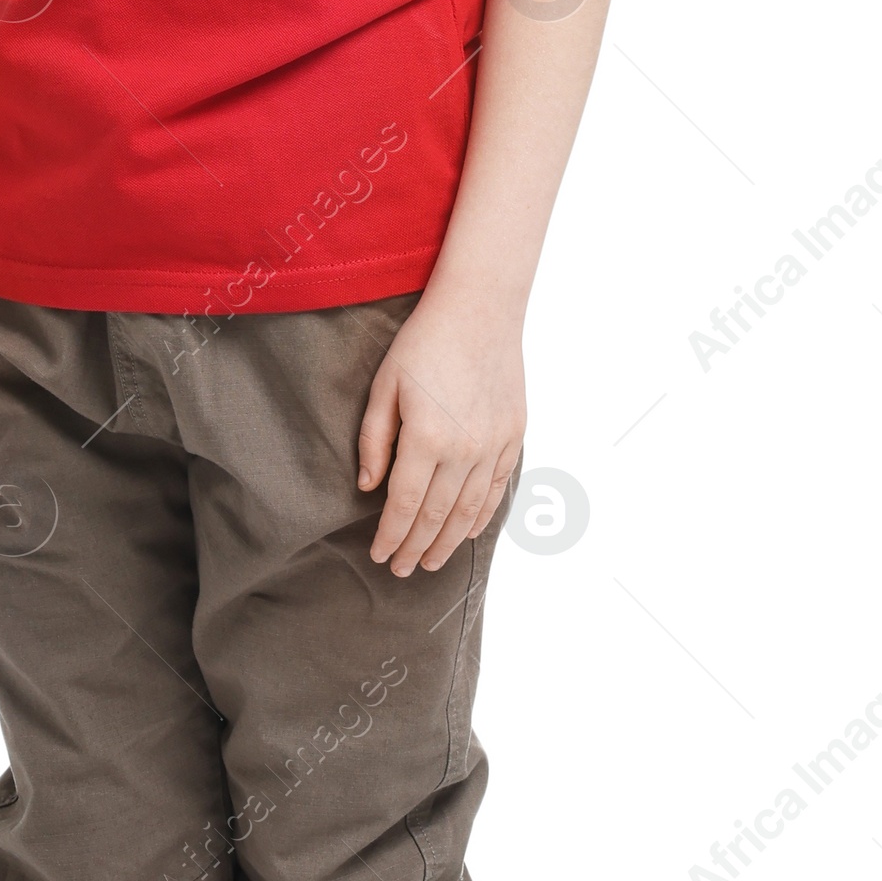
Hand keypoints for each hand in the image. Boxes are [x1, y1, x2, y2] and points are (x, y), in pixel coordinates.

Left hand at [358, 284, 524, 575]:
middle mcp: (464, 450)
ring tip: (431, 562)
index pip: (403, 505)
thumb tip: (369, 487)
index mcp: (427, 439)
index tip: (379, 555)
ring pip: (468, 511)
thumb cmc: (423, 343)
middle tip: (401, 570)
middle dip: (415, 548)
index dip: (390, 536)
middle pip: (435, 516)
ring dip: (448, 542)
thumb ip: (375, 441)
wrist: (480, 310)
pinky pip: (496, 488)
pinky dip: (481, 516)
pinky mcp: (512, 437)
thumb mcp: (384, 387)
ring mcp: (493, 446)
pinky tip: (467, 532)